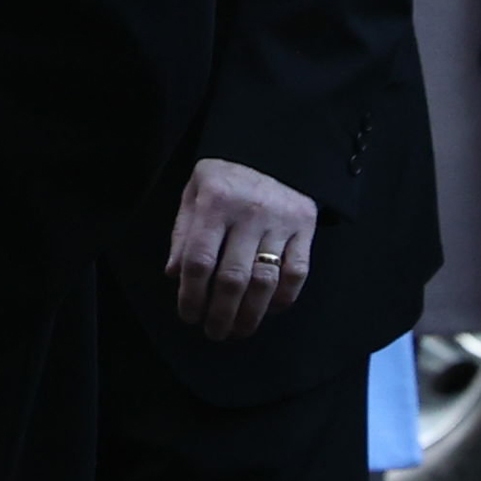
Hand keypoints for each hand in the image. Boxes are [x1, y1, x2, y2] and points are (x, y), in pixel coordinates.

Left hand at [165, 157, 316, 340]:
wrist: (270, 149)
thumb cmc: (224, 178)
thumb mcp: (193, 194)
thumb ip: (183, 233)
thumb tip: (174, 275)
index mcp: (215, 202)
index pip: (200, 260)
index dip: (191, 294)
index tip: (188, 315)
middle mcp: (249, 212)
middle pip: (233, 277)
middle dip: (220, 313)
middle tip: (213, 332)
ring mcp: (281, 221)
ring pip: (266, 280)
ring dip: (251, 314)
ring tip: (238, 330)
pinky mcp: (306, 226)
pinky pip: (297, 272)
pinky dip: (284, 298)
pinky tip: (269, 310)